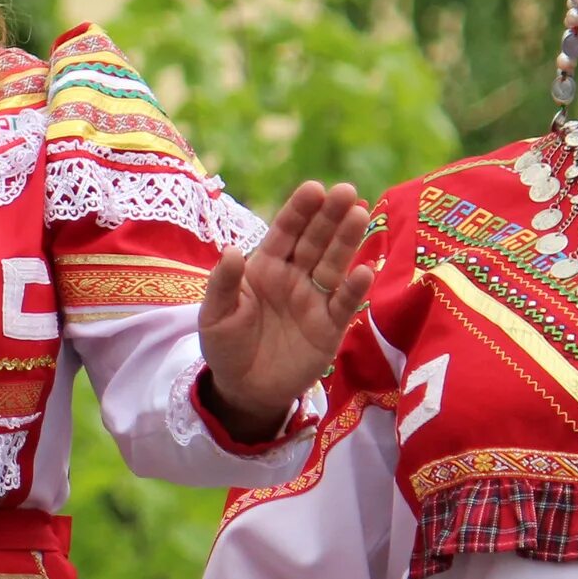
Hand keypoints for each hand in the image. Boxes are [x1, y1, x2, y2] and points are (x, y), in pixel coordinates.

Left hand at [199, 181, 373, 437]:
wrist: (243, 390)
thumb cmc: (226, 345)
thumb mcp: (214, 315)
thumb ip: (223, 283)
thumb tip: (231, 250)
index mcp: (265, 267)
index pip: (285, 232)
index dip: (299, 210)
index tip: (314, 189)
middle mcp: (294, 277)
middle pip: (315, 241)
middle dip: (330, 216)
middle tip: (345, 191)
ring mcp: (314, 300)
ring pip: (334, 264)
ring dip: (347, 241)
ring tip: (359, 215)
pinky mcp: (329, 328)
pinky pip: (344, 304)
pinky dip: (354, 289)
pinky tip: (363, 270)